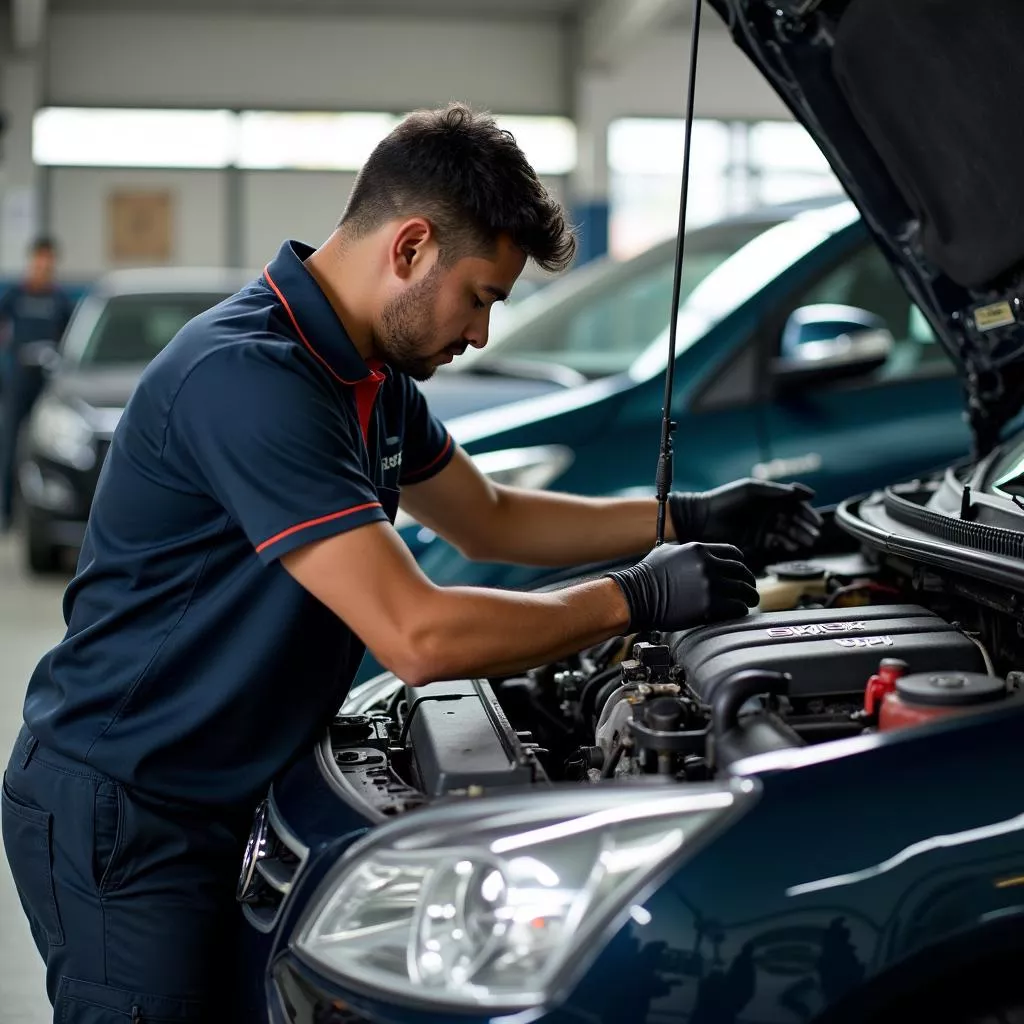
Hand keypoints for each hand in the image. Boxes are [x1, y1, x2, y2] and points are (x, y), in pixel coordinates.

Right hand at [605, 542, 758, 631]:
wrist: (636, 597)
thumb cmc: (647, 576)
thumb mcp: (667, 551)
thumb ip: (687, 550)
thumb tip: (696, 554)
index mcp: (699, 550)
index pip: (733, 554)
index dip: (740, 564)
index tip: (740, 573)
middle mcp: (707, 565)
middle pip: (742, 572)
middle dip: (749, 582)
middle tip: (749, 590)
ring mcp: (709, 586)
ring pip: (743, 591)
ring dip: (748, 597)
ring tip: (748, 602)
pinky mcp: (708, 607)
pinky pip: (736, 608)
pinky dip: (739, 610)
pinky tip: (736, 612)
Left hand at [668, 479, 822, 557]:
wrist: (703, 518)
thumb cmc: (726, 499)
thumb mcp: (751, 489)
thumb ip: (776, 490)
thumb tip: (801, 492)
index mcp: (769, 497)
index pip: (794, 503)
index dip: (806, 511)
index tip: (815, 519)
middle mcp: (768, 511)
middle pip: (793, 519)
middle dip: (805, 526)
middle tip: (815, 533)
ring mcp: (763, 526)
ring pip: (787, 531)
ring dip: (799, 536)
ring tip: (808, 542)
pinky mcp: (756, 539)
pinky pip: (776, 542)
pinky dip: (786, 544)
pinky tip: (793, 546)